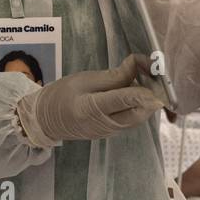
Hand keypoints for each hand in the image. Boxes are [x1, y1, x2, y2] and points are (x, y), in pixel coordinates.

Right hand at [16, 55, 162, 143]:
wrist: (45, 121)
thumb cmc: (60, 96)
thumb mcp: (84, 80)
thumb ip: (112, 76)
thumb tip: (136, 67)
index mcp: (92, 109)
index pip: (126, 100)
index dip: (145, 86)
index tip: (153, 71)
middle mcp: (104, 124)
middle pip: (139, 112)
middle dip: (152, 94)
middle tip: (154, 75)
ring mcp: (110, 131)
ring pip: (139, 117)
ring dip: (147, 100)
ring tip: (146, 80)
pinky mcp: (111, 133)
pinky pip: (132, 120)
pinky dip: (139, 106)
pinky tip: (136, 92)